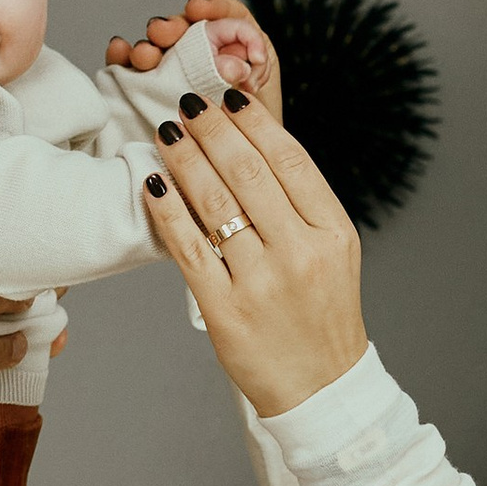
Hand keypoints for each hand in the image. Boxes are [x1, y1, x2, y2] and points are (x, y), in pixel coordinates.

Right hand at [105, 0, 280, 116]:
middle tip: (164, 32)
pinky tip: (118, 51)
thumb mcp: (260, 100)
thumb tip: (231, 65)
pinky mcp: (144, 90)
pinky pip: (128, 68)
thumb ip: (251, 73)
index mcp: (233, 49)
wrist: (232, 167)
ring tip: (145, 55)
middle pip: (182, 30)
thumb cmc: (249, 132)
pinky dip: (120, 55)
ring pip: (155, 47)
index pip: (223, 16)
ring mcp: (169, 72)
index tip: (198, 8)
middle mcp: (199, 55)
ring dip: (147, 46)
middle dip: (171, 27)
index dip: (210, 8)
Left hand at [139, 91, 363, 418]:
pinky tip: (153, 183)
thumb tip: (254, 144)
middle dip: (213, 130)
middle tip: (188, 103)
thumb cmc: (322, 315)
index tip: (228, 97)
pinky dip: (168, 211)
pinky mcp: (226, 310)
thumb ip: (301, 205)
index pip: (290, 161)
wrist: (320, 388)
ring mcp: (262, 283)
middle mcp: (300, 253)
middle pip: (250, 174)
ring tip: (168, 133)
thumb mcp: (333, 253)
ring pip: (215, 204)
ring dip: (186, 160)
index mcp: (333, 233)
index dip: (255, 122)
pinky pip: (189, 249)